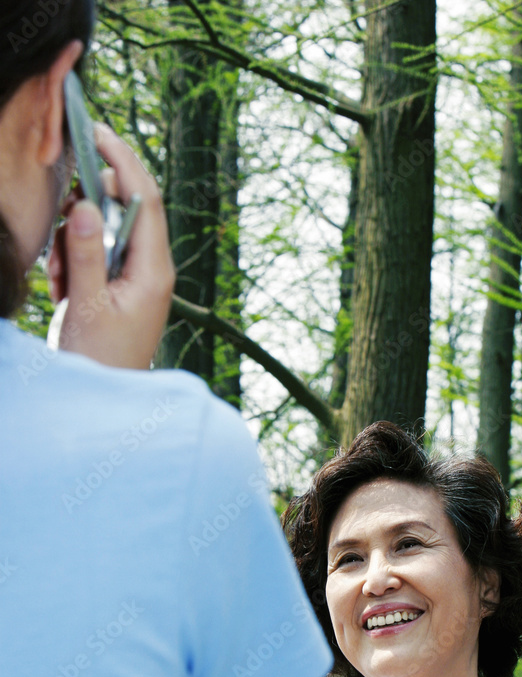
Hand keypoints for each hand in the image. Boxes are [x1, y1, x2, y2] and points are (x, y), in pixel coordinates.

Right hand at [48, 123, 174, 368]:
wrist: (105, 394)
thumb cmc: (101, 358)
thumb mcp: (87, 304)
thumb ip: (85, 253)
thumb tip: (87, 205)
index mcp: (154, 269)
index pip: (146, 198)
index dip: (123, 160)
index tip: (98, 131)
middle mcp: (152, 267)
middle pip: (125, 208)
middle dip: (88, 210)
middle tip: (64, 227)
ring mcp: (138, 275)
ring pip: (104, 230)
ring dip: (74, 242)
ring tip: (61, 280)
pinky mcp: (120, 284)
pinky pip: (96, 252)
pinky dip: (73, 260)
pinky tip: (62, 289)